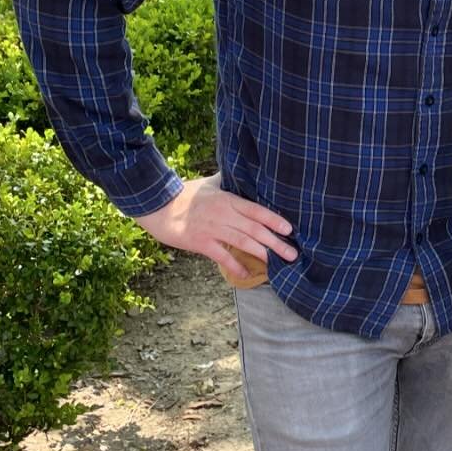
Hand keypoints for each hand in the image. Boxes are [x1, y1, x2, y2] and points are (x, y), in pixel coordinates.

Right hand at [133, 174, 297, 282]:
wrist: (158, 206)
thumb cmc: (185, 194)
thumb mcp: (209, 185)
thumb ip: (227, 182)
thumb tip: (242, 174)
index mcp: (228, 199)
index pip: (257, 210)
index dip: (274, 220)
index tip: (290, 229)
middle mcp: (224, 214)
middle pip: (255, 229)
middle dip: (276, 242)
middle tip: (293, 253)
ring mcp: (213, 229)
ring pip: (243, 243)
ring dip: (263, 254)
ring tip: (278, 264)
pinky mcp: (201, 243)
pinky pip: (223, 257)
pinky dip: (236, 267)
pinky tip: (247, 275)